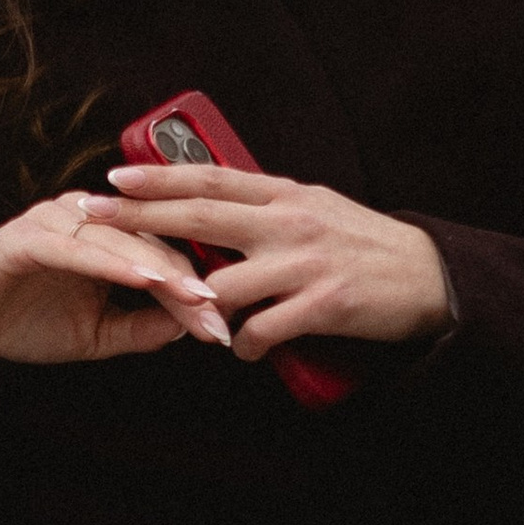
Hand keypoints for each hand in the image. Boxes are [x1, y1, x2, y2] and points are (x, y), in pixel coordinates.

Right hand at [0, 194, 235, 380]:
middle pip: (152, 243)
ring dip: (161, 272)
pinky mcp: (28, 236)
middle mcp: (85, 219)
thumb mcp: (94, 335)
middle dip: (190, 283)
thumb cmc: (18, 321)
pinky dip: (112, 264)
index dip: (197, 290)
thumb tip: (190, 328)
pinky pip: (79, 249)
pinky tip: (141, 281)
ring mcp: (55, 221)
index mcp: (105, 235)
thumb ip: (140, 328)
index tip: (226, 327)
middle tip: (221, 318)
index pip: (164, 256)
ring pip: (123, 242)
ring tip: (195, 300)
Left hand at [104, 163, 452, 360]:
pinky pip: (260, 330)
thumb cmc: (366, 245)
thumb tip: (212, 201)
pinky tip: (246, 348)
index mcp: (287, 195)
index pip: (212, 178)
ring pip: (223, 285)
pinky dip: (243, 344)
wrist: (431, 279)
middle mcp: (291, 222)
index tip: (115, 177)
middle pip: (201, 217)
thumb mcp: (316, 207)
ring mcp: (306, 263)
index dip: (160, 176)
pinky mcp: (324, 305)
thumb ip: (266, 206)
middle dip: (141, 217)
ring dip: (199, 307)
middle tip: (92, 218)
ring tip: (200, 318)